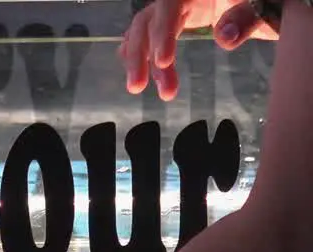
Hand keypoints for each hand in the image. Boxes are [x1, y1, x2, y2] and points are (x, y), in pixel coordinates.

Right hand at [121, 0, 274, 99]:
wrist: (270, 5)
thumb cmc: (269, 3)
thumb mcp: (265, 8)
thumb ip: (246, 19)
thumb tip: (224, 37)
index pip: (169, 6)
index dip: (162, 32)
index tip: (163, 62)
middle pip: (148, 20)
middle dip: (140, 54)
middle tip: (137, 87)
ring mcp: (178, 8)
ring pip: (145, 30)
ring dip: (139, 60)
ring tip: (139, 88)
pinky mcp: (179, 20)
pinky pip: (151, 34)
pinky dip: (141, 53)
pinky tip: (138, 71)